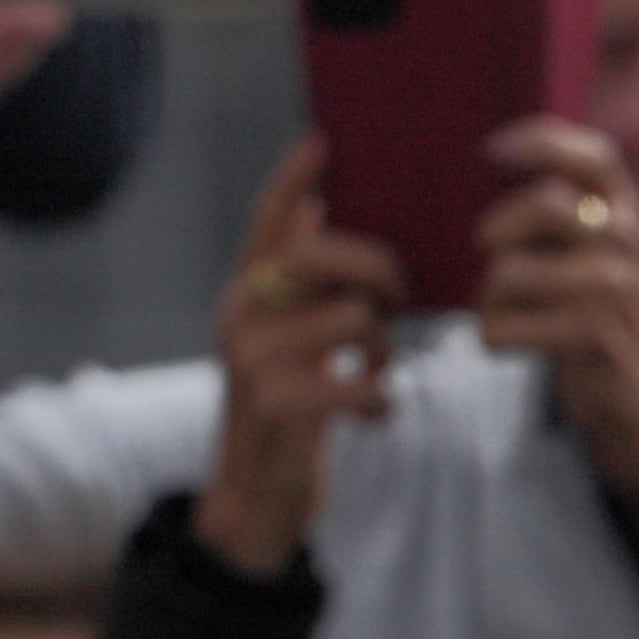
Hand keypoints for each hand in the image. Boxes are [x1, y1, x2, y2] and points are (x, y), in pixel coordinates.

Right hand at [195, 142, 403, 578]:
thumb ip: (302, 287)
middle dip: (377, 270)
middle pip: (320, 255)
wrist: (253, 498)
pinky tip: (374, 410)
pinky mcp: (276, 403)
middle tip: (400, 298)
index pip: (265, 222)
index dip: (292, 178)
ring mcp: (252, 360)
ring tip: (376, 370)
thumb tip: (317, 211)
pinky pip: (358, 379)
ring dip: (381, 347)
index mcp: (244, 294)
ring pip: (351, 317)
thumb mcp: (289, 342)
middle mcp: (238, 316)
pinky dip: (379, 399)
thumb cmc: (289, 411)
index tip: (323, 139)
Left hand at [473, 122, 638, 515]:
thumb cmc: (600, 320)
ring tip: (507, 317)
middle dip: (495, 230)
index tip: (494, 150)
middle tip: (490, 253)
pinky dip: (492, 339)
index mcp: (623, 213)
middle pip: (541, 206)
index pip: (596, 156)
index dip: (543, 141)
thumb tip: (498, 162)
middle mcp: (626, 240)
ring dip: (487, 301)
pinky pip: (500, 328)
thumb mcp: (592, 254)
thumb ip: (559, 214)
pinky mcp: (591, 336)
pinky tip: (511, 347)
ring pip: (507, 273)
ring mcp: (613, 288)